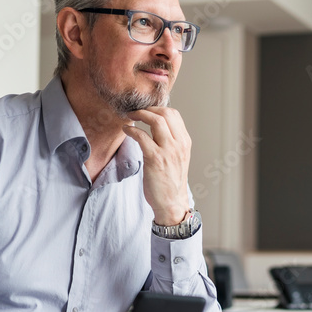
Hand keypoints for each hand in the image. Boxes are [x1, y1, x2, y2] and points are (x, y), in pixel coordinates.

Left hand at [121, 107, 190, 225]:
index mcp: (185, 142)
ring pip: (156, 121)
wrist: (172, 203)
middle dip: (148, 109)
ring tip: (130, 117)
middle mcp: (179, 144)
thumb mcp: (177, 158)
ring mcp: (168, 151)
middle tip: (135, 111)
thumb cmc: (171, 182)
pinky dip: (132, 130)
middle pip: (165, 113)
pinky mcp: (155, 159)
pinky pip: (142, 136)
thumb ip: (170, 142)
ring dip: (139, 115)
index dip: (157, 108)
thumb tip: (155, 127)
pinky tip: (126, 130)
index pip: (174, 114)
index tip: (146, 110)